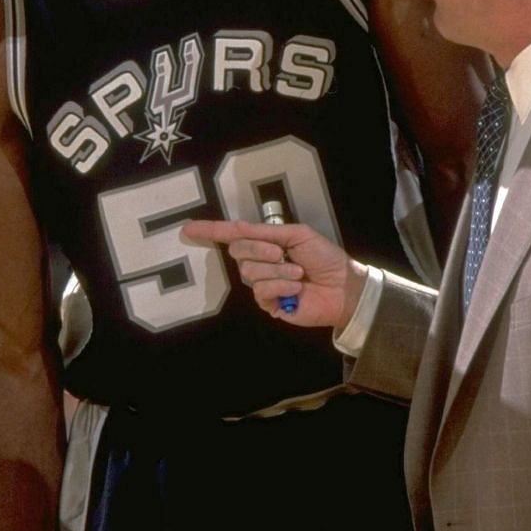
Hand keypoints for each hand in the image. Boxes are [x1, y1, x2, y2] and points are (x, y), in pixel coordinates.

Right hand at [180, 219, 361, 327]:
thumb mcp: (296, 235)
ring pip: (249, 272)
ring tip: (298, 274)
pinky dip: (280, 286)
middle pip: (238, 251)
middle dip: (260, 249)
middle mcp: (259, 262)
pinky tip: (296, 289)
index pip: (232, 236)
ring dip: (277, 270)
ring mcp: (263, 284)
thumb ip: (264, 232)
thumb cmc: (324, 257)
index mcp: (265, 243)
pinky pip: (261, 291)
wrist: (343, 286)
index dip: (210, 231)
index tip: (187, 228)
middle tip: (283, 254)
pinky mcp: (269, 304)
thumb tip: (236, 226)